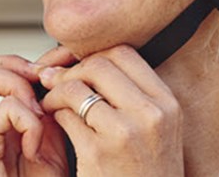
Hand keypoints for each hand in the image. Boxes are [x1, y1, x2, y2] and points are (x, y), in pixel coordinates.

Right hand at [0, 47, 76, 176]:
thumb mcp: (53, 140)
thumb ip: (48, 110)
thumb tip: (51, 77)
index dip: (19, 63)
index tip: (48, 79)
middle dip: (12, 66)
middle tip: (39, 90)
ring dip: (18, 88)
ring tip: (38, 117)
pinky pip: (3, 111)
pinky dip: (29, 122)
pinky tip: (36, 147)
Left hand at [39, 45, 183, 175]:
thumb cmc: (146, 175)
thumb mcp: (157, 132)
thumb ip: (133, 97)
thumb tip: (86, 61)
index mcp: (168, 104)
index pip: (125, 54)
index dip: (95, 57)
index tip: (80, 71)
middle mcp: (151, 115)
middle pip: (99, 65)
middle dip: (71, 72)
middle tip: (56, 84)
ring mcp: (125, 133)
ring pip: (77, 88)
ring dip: (56, 93)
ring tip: (50, 104)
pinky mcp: (98, 153)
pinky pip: (64, 116)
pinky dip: (52, 115)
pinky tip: (52, 125)